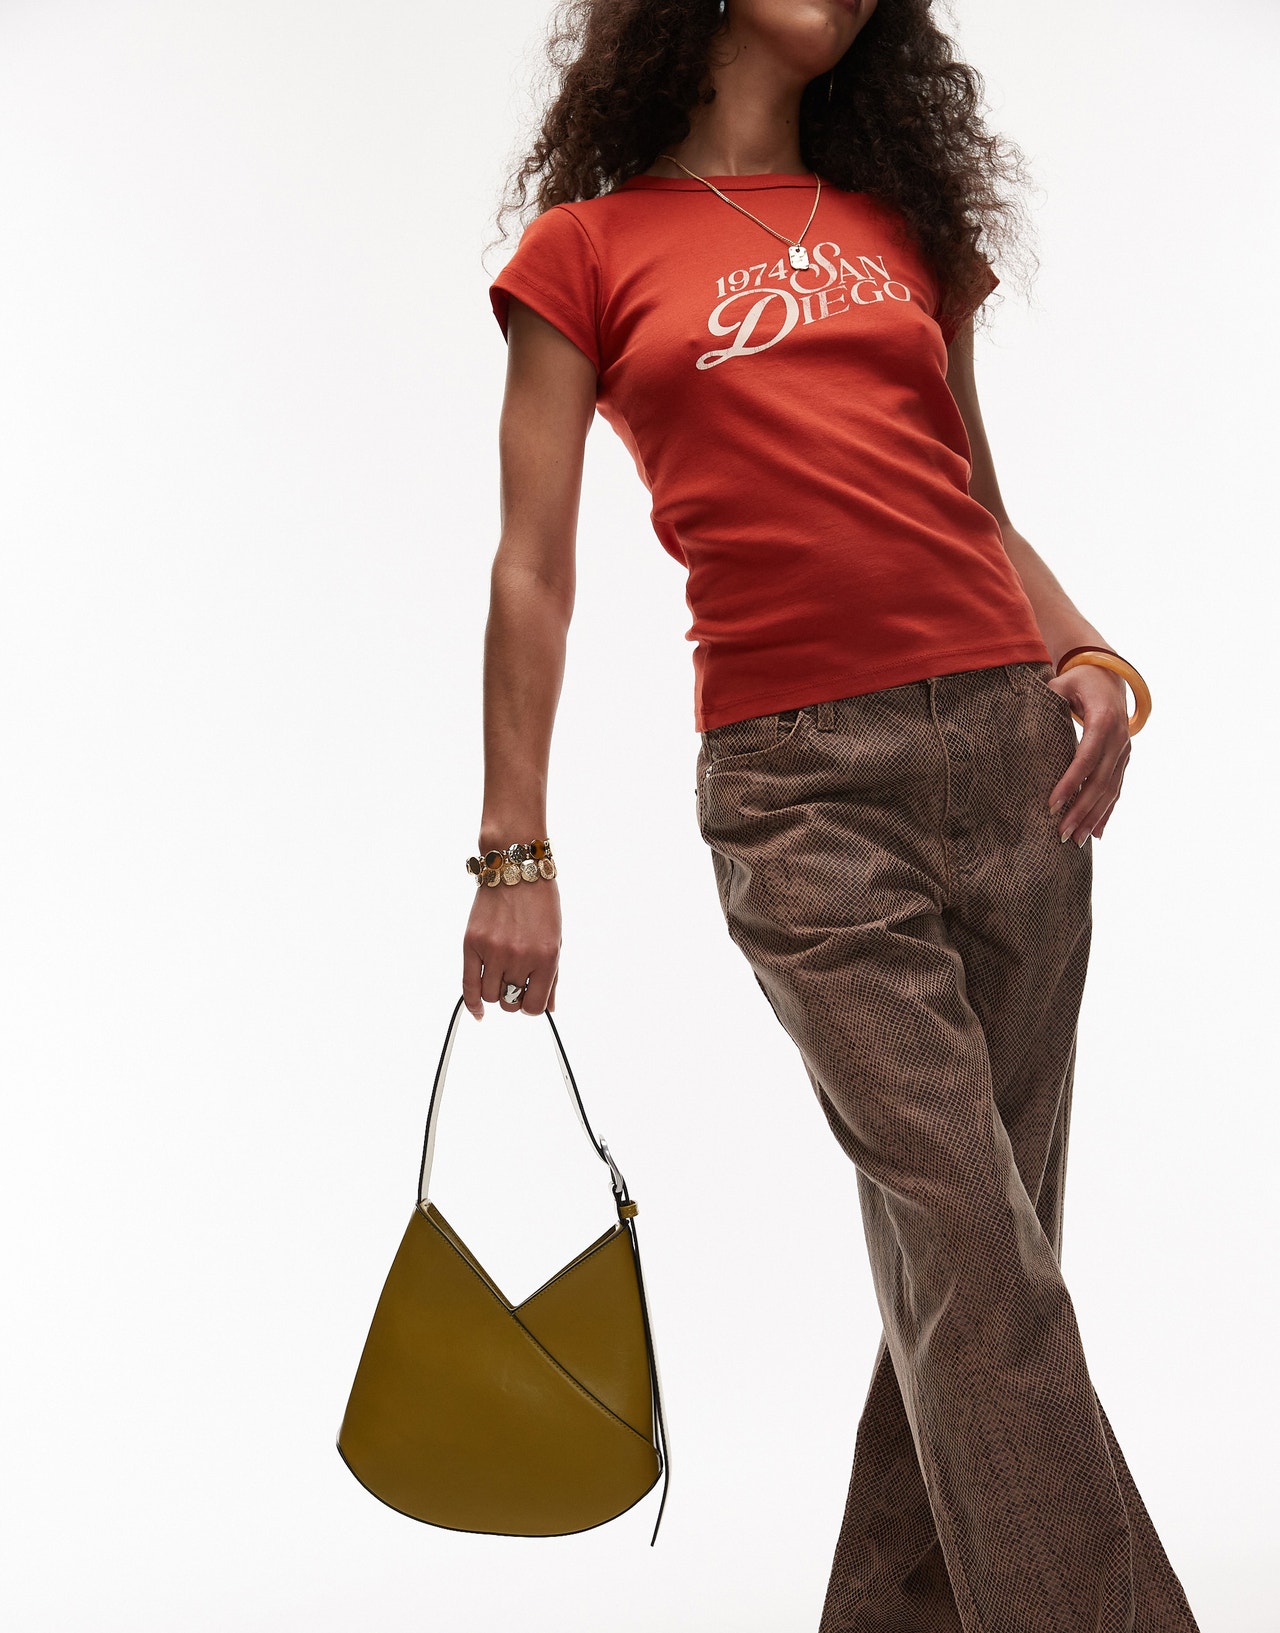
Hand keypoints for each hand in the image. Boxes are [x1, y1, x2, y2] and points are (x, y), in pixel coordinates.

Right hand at [462, 878, 560, 1019]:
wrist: (516, 870)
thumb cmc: (539, 903)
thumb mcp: (555, 939)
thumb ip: (552, 977)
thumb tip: (550, 1007)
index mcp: (545, 957)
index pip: (535, 1006)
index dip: (531, 1006)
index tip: (529, 999)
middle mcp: (519, 957)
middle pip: (511, 1002)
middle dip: (513, 998)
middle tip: (515, 983)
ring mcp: (494, 951)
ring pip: (490, 996)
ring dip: (496, 993)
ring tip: (500, 977)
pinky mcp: (472, 943)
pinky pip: (468, 986)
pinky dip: (473, 1003)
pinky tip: (478, 1011)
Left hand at [1047, 664, 1132, 844]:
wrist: (1110, 679)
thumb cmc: (1080, 682)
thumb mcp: (1063, 683)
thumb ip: (1047, 698)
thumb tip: (1021, 711)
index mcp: (1104, 721)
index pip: (1086, 758)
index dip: (1070, 783)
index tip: (1052, 804)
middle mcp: (1119, 739)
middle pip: (1100, 781)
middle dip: (1080, 810)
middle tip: (1060, 833)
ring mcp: (1124, 752)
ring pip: (1110, 791)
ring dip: (1092, 818)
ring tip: (1074, 841)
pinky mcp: (1124, 760)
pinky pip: (1116, 790)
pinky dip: (1106, 813)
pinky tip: (1096, 834)